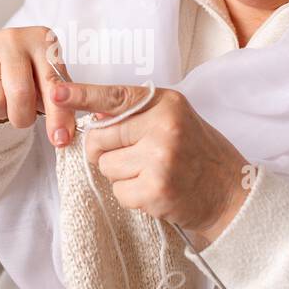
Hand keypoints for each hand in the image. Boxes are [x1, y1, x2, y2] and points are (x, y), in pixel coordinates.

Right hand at [0, 27, 76, 145]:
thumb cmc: (27, 76)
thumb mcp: (48, 85)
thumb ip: (61, 107)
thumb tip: (62, 137)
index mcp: (41, 39)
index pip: (53, 83)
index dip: (58, 115)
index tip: (60, 140)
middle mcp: (13, 38)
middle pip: (20, 93)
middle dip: (23, 117)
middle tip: (23, 118)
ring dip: (0, 112)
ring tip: (3, 99)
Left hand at [53, 82, 250, 245]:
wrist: (231, 192)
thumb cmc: (198, 153)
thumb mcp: (175, 120)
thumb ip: (136, 115)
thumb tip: (92, 116)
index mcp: (166, 103)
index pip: (115, 96)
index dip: (81, 95)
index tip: (56, 92)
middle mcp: (163, 126)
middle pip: (99, 138)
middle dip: (105, 151)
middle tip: (134, 158)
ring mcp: (160, 159)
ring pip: (106, 167)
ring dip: (121, 176)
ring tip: (151, 174)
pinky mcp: (156, 190)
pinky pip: (118, 192)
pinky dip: (131, 197)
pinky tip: (155, 192)